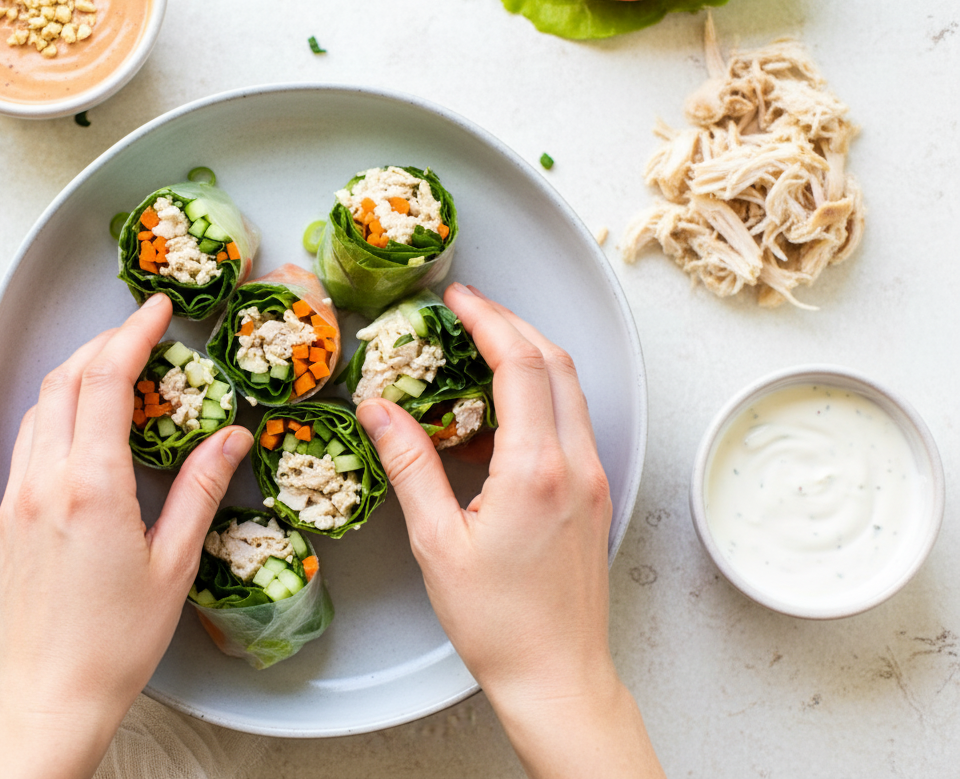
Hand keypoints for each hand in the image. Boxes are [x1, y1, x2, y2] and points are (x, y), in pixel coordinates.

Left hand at [0, 294, 253, 778]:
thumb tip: (231, 435)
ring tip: (117, 374)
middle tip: (142, 333)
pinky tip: (84, 428)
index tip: (158, 310)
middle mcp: (44, 480)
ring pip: (39, 407)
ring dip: (75, 375)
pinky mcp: (3, 516)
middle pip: (64, 378)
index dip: (133, 333)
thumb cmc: (118, 640)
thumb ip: (201, 488)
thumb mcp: (175, 563)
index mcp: (91, 486)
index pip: (106, 380)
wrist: (49, 694)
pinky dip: (56, 413)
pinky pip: (26, 442)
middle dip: (103, 342)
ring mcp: (16, 496)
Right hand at [356, 283, 662, 778]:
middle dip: (513, 324)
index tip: (458, 298)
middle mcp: (576, 465)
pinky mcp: (593, 496)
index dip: (488, 320)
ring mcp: (592, 479)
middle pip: (555, 363)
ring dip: (529, 358)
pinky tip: (495, 417)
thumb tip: (378, 410)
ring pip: (569, 390)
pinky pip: (569, 425)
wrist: (557, 675)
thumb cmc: (498, 622)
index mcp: (536, 470)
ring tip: (478, 350)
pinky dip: (537, 399)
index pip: (520, 365)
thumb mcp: (437, 542)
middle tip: (468, 311)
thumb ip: (409, 466)